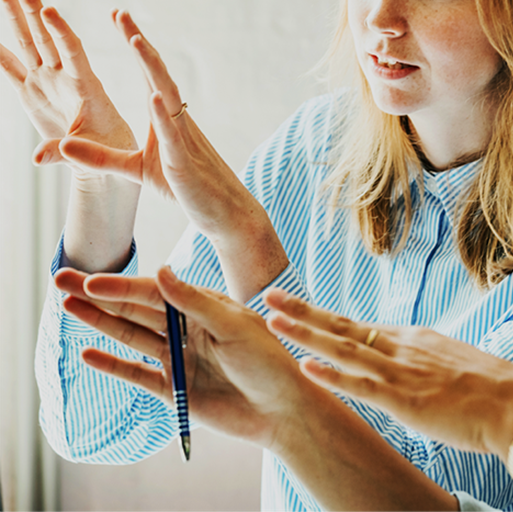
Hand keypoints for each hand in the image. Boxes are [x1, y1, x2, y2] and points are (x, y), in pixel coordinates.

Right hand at [0, 0, 136, 174]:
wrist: (104, 155)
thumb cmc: (108, 151)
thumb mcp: (93, 154)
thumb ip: (65, 152)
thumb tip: (37, 159)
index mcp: (87, 86)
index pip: (72, 52)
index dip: (61, 31)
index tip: (50, 10)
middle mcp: (65, 77)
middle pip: (47, 37)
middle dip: (34, 9)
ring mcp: (46, 81)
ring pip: (29, 44)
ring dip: (16, 18)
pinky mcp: (32, 92)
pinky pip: (10, 67)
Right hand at [58, 266, 306, 448]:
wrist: (282, 409)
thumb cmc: (268, 360)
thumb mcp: (234, 326)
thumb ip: (195, 302)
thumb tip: (161, 271)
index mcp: (203, 306)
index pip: (154, 292)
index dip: (121, 286)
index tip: (92, 281)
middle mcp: (187, 328)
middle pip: (135, 309)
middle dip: (98, 295)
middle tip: (62, 279)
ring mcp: (178, 358)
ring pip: (131, 336)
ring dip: (100, 322)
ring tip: (67, 307)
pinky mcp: (175, 389)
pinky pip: (137, 374)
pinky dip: (113, 365)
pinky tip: (88, 353)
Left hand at [60, 11, 288, 298]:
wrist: (224, 211)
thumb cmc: (185, 187)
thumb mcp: (136, 170)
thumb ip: (101, 157)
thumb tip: (64, 144)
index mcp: (165, 118)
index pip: (148, 74)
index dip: (135, 45)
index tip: (119, 17)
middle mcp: (176, 119)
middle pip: (157, 73)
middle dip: (139, 42)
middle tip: (121, 13)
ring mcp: (183, 137)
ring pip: (167, 95)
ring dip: (152, 67)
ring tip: (136, 40)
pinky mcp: (184, 161)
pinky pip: (173, 134)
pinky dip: (163, 114)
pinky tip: (155, 96)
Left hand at [264, 288, 512, 461]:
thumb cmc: (489, 387)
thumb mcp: (448, 361)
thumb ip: (420, 360)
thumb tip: (404, 362)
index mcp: (410, 338)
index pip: (356, 326)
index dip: (321, 316)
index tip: (295, 306)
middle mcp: (401, 347)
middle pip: (341, 325)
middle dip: (302, 311)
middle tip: (269, 295)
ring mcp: (401, 371)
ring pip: (343, 348)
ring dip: (305, 334)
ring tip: (272, 321)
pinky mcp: (406, 400)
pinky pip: (362, 386)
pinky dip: (332, 376)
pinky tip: (307, 367)